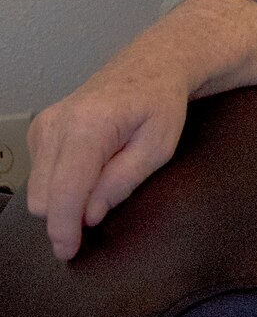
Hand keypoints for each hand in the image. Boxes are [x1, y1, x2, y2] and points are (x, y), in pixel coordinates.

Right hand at [26, 49, 190, 261]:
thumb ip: (122, 182)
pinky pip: (39, 173)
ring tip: (102, 177)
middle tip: (104, 204)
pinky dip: (59, 182)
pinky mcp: (40, 128)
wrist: (150, 65)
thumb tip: (89, 215)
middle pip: (42, 196)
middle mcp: (57, 123)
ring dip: (63, 199)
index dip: (64, 227)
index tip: (68, 251)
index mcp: (89, 125)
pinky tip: (89, 165)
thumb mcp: (158, 147)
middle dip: (66, 214)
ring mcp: (44, 123)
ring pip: (36, 189)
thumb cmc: (160, 105)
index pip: (65, 190)